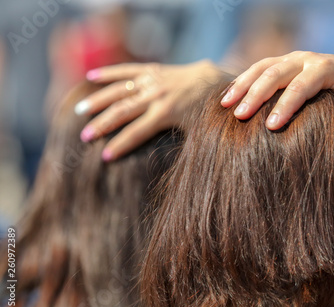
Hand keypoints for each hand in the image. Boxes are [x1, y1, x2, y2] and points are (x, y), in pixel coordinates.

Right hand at [75, 60, 220, 160]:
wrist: (218, 83)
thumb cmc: (209, 114)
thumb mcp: (199, 133)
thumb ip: (185, 147)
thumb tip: (176, 175)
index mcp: (166, 113)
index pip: (136, 132)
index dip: (119, 145)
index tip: (104, 157)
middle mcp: (156, 95)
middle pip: (122, 111)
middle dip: (101, 125)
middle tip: (84, 137)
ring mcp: (153, 80)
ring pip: (119, 90)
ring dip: (98, 100)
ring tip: (79, 110)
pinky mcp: (153, 70)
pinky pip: (127, 70)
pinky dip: (109, 73)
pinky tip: (91, 78)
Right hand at [220, 51, 333, 130]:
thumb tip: (333, 125)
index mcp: (324, 68)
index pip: (300, 88)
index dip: (285, 107)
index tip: (271, 127)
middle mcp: (305, 59)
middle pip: (274, 74)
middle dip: (255, 95)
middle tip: (239, 116)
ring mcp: (292, 59)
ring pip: (261, 67)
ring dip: (242, 84)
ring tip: (225, 104)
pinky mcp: (284, 62)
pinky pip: (259, 68)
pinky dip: (243, 81)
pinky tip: (228, 96)